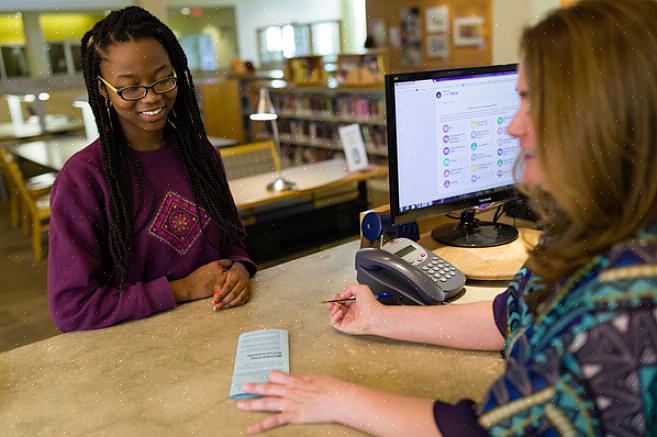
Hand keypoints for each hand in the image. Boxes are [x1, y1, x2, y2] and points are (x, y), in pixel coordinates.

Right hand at [169, 259, 231, 302]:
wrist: (189, 287)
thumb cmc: (195, 278)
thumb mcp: (205, 267)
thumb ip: (215, 267)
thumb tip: (222, 267)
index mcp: (215, 264)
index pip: (228, 262)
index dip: (229, 265)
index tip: (229, 268)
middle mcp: (220, 270)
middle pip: (231, 270)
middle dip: (230, 274)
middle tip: (231, 277)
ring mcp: (220, 279)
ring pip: (230, 279)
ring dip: (229, 281)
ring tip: (229, 284)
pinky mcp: (220, 288)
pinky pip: (227, 287)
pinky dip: (226, 288)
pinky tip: (225, 289)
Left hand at [212, 262, 249, 310]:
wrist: (242, 274)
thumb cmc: (229, 277)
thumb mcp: (223, 277)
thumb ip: (218, 286)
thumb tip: (216, 297)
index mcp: (235, 276)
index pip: (228, 287)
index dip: (221, 295)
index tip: (215, 301)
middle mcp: (242, 282)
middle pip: (234, 294)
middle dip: (224, 301)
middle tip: (217, 306)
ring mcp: (246, 289)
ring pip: (239, 299)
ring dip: (229, 304)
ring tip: (221, 307)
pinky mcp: (248, 294)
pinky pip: (242, 301)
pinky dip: (234, 304)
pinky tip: (228, 306)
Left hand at [237, 371, 354, 433]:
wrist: (338, 399)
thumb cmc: (331, 387)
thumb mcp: (316, 378)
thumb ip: (304, 380)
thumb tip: (301, 381)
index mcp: (295, 380)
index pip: (277, 376)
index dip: (271, 378)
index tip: (266, 378)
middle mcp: (289, 391)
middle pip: (267, 388)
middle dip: (254, 387)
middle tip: (243, 387)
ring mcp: (289, 403)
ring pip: (266, 403)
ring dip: (252, 403)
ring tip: (240, 404)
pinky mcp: (292, 416)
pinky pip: (273, 422)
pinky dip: (260, 426)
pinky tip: (250, 430)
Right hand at [327, 284, 384, 335]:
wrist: (374, 315)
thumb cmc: (371, 304)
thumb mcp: (361, 288)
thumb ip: (350, 287)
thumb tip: (342, 294)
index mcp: (354, 304)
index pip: (342, 301)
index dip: (337, 297)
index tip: (335, 295)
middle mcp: (350, 312)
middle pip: (336, 308)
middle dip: (332, 303)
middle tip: (332, 301)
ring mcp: (347, 320)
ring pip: (333, 315)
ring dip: (332, 309)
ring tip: (337, 306)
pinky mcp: (344, 326)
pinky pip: (334, 322)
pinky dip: (334, 316)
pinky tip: (340, 312)